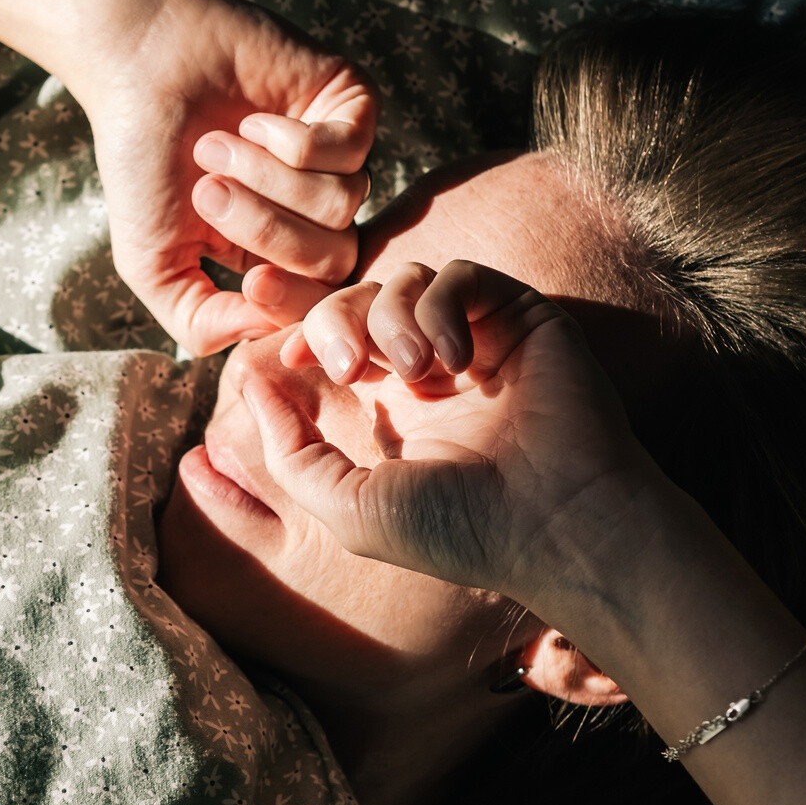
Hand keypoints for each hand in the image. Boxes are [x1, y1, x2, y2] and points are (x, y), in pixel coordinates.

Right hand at [73, 0, 375, 355]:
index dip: (289, 301)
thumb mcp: (153, 263)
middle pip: (336, 258)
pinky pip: (350, 150)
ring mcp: (340, 155)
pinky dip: (292, 142)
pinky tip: (253, 120)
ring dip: (268, 178)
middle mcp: (315, 206)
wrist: (139, 65)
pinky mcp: (352, 104)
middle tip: (209, 193)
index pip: (317, 301)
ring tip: (216, 145)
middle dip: (268, 232)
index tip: (249, 283)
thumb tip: (263, 332)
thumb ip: (199, 320)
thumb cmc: (142, 161)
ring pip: (343, 203)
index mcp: (277, 248)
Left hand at [243, 260, 662, 604]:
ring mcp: (477, 340)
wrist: (556, 524)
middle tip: (350, 366)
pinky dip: (443, 305)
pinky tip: (456, 359)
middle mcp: (431, 370)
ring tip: (419, 370)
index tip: (286, 355)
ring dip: (393, 316)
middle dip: (335, 320)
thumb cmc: (457, 530)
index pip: (330, 342)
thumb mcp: (348, 507)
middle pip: (357, 300)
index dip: (299, 334)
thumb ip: (290, 452)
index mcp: (389, 410)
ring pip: (405, 279)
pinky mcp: (520, 318)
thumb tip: (248, 386)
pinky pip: (460, 274)